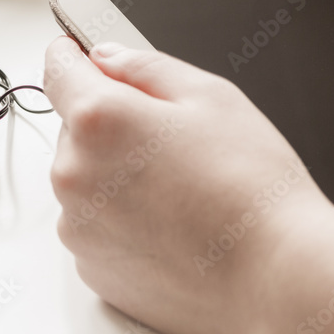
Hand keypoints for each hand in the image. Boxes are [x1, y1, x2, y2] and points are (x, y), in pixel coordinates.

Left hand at [43, 36, 333, 333]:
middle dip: (113, 124)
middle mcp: (73, 176)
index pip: (58, 70)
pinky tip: (173, 224)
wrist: (275, 277)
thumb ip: (145, 67)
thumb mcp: (211, 95)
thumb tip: (108, 59)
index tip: (83, 56)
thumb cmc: (252, 188)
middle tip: (174, 141)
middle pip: (76, 128)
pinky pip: (98, 226)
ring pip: (86, 180)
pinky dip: (123, 219)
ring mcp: (79, 228)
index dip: (74, 56)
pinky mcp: (93, 268)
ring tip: (181, 189)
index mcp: (97, 121)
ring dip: (116, 174)